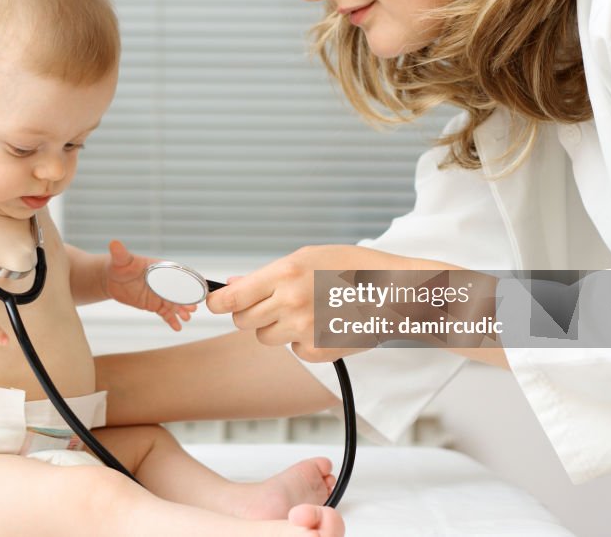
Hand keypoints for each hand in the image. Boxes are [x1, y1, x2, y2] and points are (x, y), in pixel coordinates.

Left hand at [104, 240, 196, 330]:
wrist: (112, 280)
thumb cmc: (119, 266)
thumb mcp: (120, 260)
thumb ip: (120, 253)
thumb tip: (114, 243)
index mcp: (160, 269)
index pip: (177, 274)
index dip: (186, 281)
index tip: (197, 286)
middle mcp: (164, 282)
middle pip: (179, 291)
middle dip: (186, 299)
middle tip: (192, 307)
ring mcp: (160, 295)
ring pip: (174, 304)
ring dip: (182, 310)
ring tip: (187, 317)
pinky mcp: (154, 305)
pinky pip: (165, 314)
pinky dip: (172, 320)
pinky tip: (177, 327)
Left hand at [206, 245, 424, 361]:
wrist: (396, 293)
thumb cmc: (353, 268)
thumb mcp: (308, 258)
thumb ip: (267, 275)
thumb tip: (232, 286)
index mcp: (285, 273)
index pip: (232, 298)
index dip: (218, 304)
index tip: (214, 305)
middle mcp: (291, 302)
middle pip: (244, 322)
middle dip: (253, 315)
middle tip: (276, 305)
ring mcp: (304, 330)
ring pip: (266, 338)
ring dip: (278, 329)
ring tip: (308, 312)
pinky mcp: (318, 352)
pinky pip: (294, 352)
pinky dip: (304, 343)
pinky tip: (325, 326)